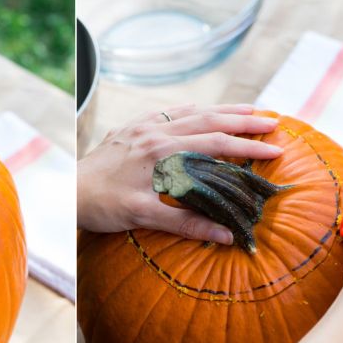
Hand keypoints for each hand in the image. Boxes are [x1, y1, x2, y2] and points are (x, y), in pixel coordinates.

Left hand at [77, 104, 280, 242]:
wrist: (65, 192)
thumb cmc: (100, 207)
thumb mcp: (143, 217)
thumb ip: (186, 223)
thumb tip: (226, 235)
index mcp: (161, 152)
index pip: (215, 144)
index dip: (248, 147)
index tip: (276, 150)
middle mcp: (154, 132)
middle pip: (209, 121)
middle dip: (245, 120)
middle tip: (276, 121)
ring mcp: (142, 127)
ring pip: (192, 112)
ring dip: (223, 110)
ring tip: (251, 108)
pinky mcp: (131, 128)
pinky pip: (168, 112)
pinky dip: (192, 110)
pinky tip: (202, 109)